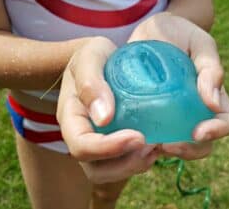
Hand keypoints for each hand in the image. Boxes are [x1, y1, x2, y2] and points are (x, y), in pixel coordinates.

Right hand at [57, 37, 158, 182]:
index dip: (108, 148)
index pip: (81, 146)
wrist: (100, 61)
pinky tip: (157, 144)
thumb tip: (103, 118)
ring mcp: (98, 142)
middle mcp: (82, 136)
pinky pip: (124, 163)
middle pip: (96, 169)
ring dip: (135, 165)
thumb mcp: (90, 58)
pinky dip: (142, 160)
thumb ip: (91, 83)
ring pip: (111, 172)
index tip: (138, 136)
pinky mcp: (114, 143)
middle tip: (151, 146)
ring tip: (156, 147)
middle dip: (125, 165)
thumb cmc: (94, 56)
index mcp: (71, 117)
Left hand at [129, 12, 228, 159]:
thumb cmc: (179, 34)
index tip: (198, 132)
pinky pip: (152, 134)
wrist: (151, 31)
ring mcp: (173, 115)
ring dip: (165, 150)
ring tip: (148, 144)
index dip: (216, 132)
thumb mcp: (199, 43)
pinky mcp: (151, 114)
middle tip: (167, 144)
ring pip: (177, 144)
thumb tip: (213, 104)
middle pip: (202, 143)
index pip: (225, 122)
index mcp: (212, 95)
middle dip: (189, 150)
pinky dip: (145, 141)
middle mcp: (194, 110)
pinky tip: (131, 136)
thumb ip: (211, 68)